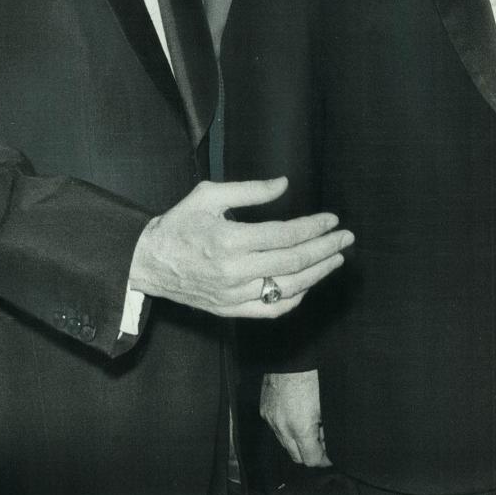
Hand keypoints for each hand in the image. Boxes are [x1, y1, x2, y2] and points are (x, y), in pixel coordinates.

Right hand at [129, 177, 352, 317]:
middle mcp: (235, 271)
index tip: (332, 219)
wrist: (148, 262)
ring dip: (318, 273)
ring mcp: (234, 295)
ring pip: (287, 288)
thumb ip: (250, 191)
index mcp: (231, 240)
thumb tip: (284, 184)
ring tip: (336, 259)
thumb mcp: (209, 195)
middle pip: (293, 261)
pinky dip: (294, 299)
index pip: (285, 235)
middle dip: (326, 248)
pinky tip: (308, 284)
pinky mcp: (230, 310)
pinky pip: (270, 309)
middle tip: (347, 238)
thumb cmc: (179, 223)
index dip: (313, 227)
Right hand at [261, 370, 330, 465]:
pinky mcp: (264, 411)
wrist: (291, 355)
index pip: (311, 460)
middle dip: (310, 453)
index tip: (330, 456)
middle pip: (297, 457)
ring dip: (298, 441)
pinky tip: (296, 416)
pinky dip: (287, 429)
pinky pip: (276, 429)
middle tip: (321, 441)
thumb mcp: (326, 406)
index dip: (324, 460)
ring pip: (285, 444)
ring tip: (310, 425)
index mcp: (300, 427)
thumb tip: (328, 443)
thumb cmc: (312, 376)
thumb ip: (326, 429)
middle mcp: (282, 427)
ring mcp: (271, 420)